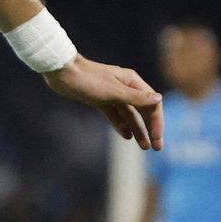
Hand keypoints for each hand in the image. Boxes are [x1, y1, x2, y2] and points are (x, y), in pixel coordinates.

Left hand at [43, 56, 163, 148]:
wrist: (62, 73)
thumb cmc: (88, 80)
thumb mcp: (113, 91)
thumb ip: (136, 97)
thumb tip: (158, 99)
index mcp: (132, 82)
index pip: (152, 104)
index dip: (156, 122)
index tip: (157, 138)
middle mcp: (126, 87)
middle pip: (143, 110)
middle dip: (150, 129)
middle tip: (156, 148)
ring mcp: (112, 94)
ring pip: (129, 115)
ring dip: (137, 129)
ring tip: (144, 146)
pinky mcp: (100, 100)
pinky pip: (115, 114)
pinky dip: (121, 124)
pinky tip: (127, 136)